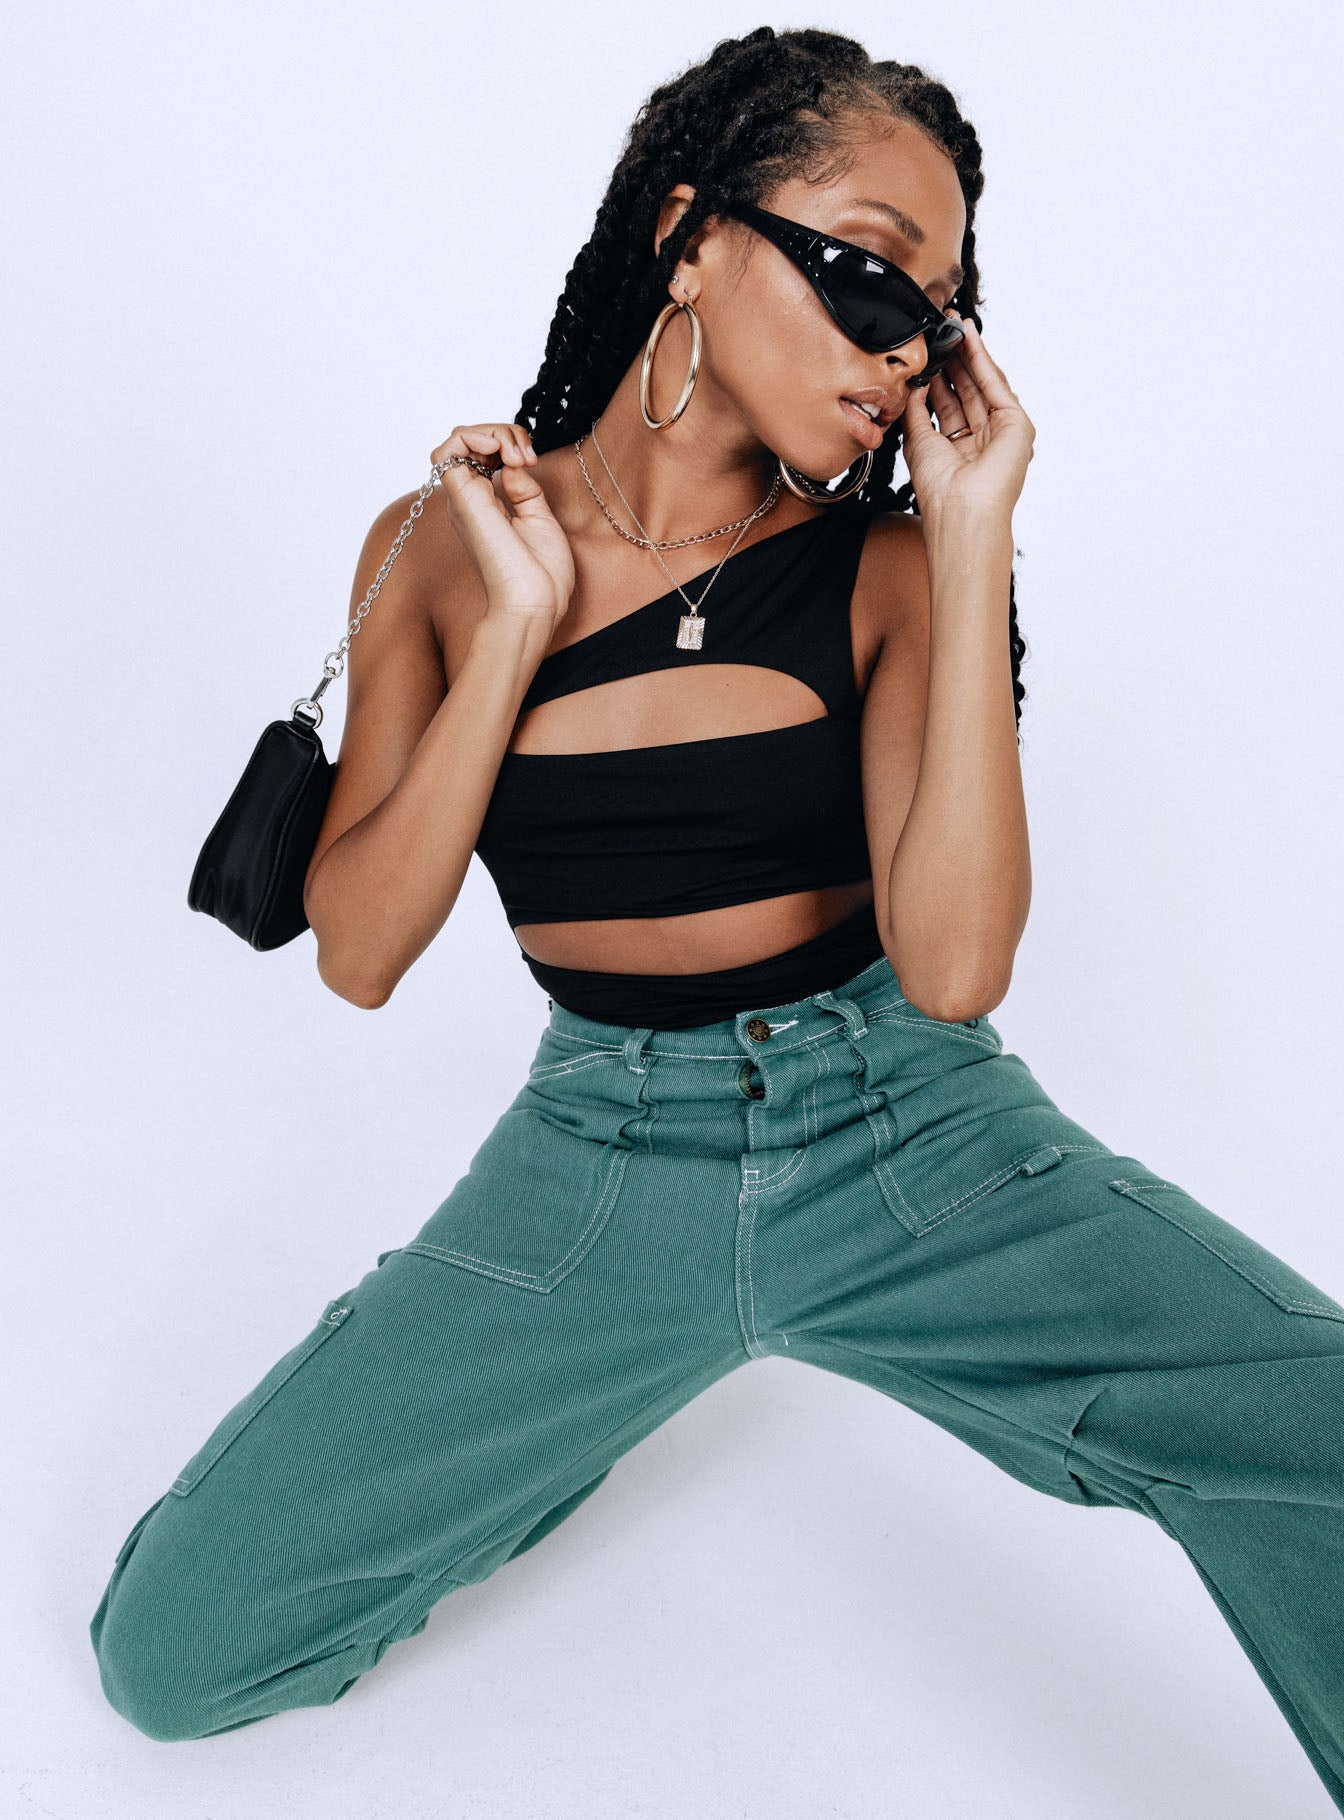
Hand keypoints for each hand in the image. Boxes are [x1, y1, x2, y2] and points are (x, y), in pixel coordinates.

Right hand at [431, 422, 575, 638]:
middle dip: (505, 432)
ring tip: (516, 454)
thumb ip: (524, 489)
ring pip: (460, 438)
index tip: (533, 460)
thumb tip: (512, 463)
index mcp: (488, 505)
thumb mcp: (539, 518)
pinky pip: (447, 450)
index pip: (485, 454)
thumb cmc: (542, 576)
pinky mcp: (463, 500)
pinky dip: (473, 436)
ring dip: (493, 432)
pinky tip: (499, 450)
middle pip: (472, 441)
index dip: (510, 442)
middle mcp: (471, 500)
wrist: (534, 603)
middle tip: (527, 456)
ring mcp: (464, 499)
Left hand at [898, 314, 1034, 526]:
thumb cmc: (939, 487)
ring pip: (981, 383)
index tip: (927, 352)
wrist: (962, 509)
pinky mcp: (1017, 423)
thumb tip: (916, 382)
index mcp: (958, 447)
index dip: (938, 376)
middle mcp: (982, 438)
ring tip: (950, 326)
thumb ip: (918, 408)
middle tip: (939, 329)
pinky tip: (968, 337)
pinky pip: (995, 384)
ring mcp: (1001, 430)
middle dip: (953, 358)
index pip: (948, 403)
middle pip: (966, 389)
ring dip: (966, 352)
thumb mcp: (919, 439)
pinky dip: (981, 358)